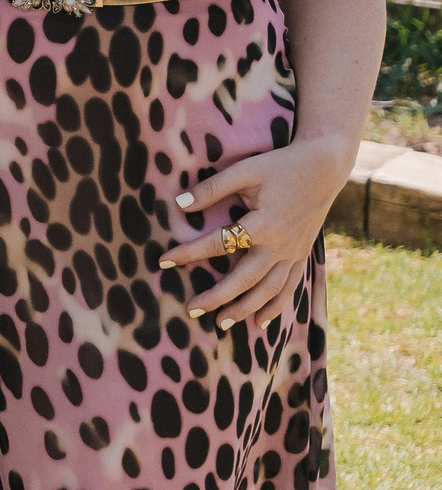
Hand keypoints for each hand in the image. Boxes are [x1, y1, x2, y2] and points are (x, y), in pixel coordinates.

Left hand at [158, 135, 352, 327]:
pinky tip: (261, 322)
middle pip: (244, 280)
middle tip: (192, 310)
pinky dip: (275, 306)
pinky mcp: (302, 255)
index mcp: (263, 225)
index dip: (189, 253)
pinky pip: (289, 287)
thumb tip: (180, 204)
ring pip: (268, 290)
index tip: (164, 261)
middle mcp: (280, 246)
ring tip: (222, 323)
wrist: (324, 167)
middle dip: (217, 297)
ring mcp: (294, 253)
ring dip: (245, 308)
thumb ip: (212, 188)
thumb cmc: (280, 166)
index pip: (219, 244)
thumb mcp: (244, 170)